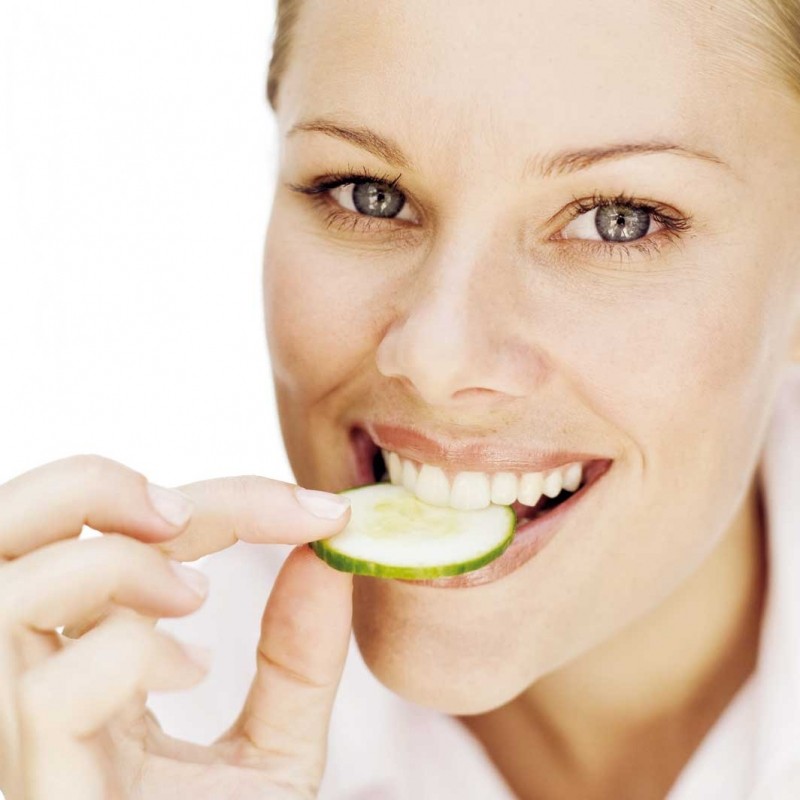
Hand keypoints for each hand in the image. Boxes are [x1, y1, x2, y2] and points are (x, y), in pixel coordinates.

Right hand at [0, 455, 352, 799]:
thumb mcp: (267, 753)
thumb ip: (295, 660)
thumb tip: (331, 555)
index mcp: (77, 658)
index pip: (124, 531)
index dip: (231, 497)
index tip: (333, 510)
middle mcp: (22, 674)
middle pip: (23, 519)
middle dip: (112, 485)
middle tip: (211, 514)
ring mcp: (3, 721)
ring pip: (17, 578)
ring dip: (127, 566)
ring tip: (196, 605)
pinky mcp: (18, 774)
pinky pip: (57, 684)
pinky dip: (135, 657)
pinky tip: (184, 681)